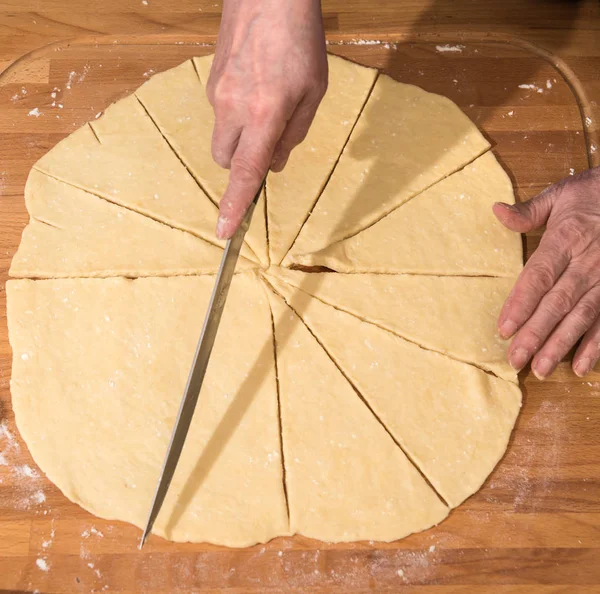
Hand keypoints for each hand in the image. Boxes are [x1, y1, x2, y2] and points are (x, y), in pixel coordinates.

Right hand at [207, 0, 327, 238]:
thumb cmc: (299, 40)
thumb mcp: (314, 91)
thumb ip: (294, 134)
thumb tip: (274, 166)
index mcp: (265, 114)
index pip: (246, 172)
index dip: (235, 205)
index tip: (224, 231)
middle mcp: (233, 108)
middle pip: (226, 162)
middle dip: (244, 163)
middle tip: (270, 138)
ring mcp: (217, 94)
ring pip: (221, 139)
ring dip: (240, 139)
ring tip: (265, 105)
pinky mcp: (210, 82)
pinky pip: (220, 114)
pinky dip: (236, 115)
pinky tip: (255, 86)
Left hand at [494, 166, 599, 378]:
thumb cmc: (594, 193)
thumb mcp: (561, 194)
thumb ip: (528, 211)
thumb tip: (496, 211)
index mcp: (566, 238)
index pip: (538, 276)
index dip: (520, 304)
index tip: (503, 329)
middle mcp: (588, 263)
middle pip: (557, 303)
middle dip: (535, 334)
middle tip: (515, 360)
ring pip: (582, 316)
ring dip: (561, 345)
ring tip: (540, 369)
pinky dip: (595, 345)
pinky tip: (581, 366)